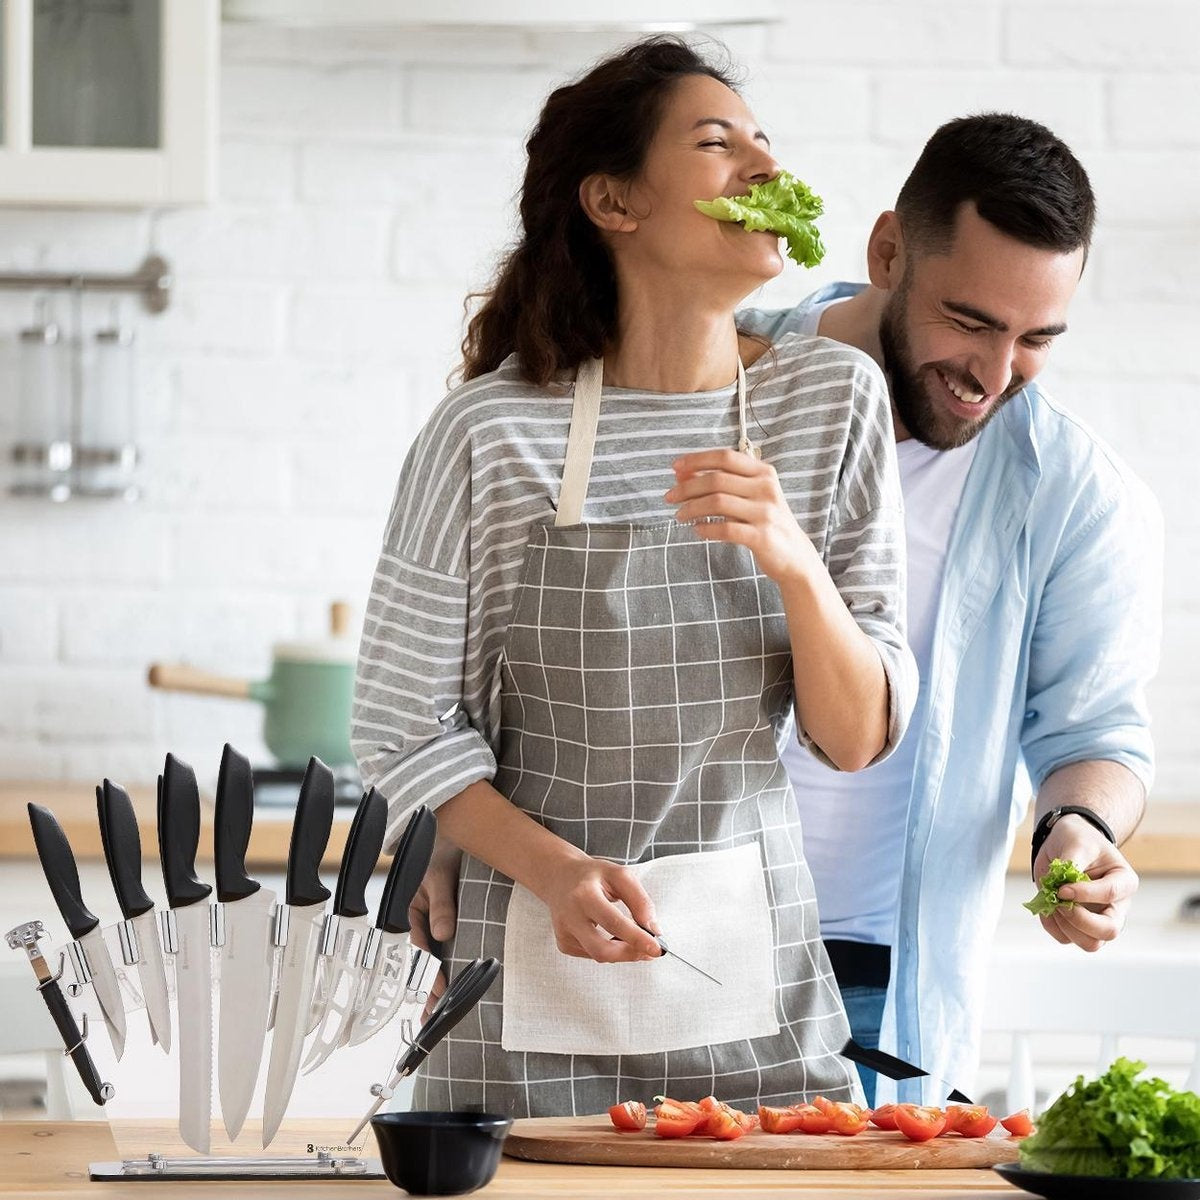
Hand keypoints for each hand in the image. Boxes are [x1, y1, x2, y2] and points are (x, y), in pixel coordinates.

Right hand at [408, 835, 462, 1018]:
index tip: (439, 991)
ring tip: (436, 1013)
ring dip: (430, 984)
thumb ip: (442, 905)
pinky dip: (440, 968)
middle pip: (419, 961)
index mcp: (407, 909)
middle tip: (434, 1016)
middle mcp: (413, 920)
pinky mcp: (439, 921)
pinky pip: (438, 949)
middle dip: (425, 988)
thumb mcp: (440, 877)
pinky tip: (443, 988)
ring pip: (427, 960)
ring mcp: (426, 922)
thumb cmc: (440, 852)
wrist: (450, 832)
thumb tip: (444, 935)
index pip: (416, 949)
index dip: (428, 971)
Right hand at [537, 853, 662, 963]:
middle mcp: (570, 916)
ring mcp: (564, 932)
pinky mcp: (563, 943)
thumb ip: (640, 901)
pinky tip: (611, 935)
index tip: (657, 948)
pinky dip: (609, 949)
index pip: (614, 923)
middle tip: (648, 950)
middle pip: (603, 950)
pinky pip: (592, 954)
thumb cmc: (593, 875)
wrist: (559, 876)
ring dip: (622, 953)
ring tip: (634, 939)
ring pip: (598, 956)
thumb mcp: (620, 876)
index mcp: (584, 894)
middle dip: (630, 954)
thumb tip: (653, 930)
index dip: (637, 939)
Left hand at [666, 449, 818, 584]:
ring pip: (718, 502)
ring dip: (692, 508)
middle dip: (687, 487)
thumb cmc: (765, 522)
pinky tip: (697, 530)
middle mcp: (766, 488)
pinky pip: (726, 529)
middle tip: (670, 497)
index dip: (697, 459)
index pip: (725, 457)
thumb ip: (720, 483)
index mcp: (764, 473)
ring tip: (680, 515)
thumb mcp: (749, 496)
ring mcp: (765, 512)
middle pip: (717, 479)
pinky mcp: (762, 537)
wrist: (795, 556)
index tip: (675, 467)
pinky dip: (706, 529)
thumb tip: (682, 473)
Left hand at [1035, 815, 1138, 951]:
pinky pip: (1066, 938)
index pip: (1110, 895)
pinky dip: (1052, 926)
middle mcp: (1117, 906)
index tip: (1061, 888)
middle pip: (1108, 931)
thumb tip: (1061, 890)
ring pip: (1090, 943)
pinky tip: (1046, 905)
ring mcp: (1099, 918)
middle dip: (1079, 920)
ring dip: (1065, 926)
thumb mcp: (1077, 842)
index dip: (1084, 894)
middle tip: (1058, 901)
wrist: (1066, 842)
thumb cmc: (1078, 840)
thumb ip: (1072, 864)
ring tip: (1051, 902)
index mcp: (1124, 882)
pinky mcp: (1078, 925)